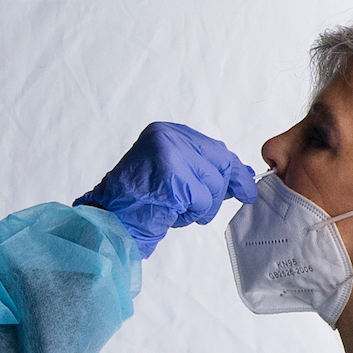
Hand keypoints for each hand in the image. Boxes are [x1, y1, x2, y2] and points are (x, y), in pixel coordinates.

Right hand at [76, 123, 257, 257]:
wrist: (108, 220)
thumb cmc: (133, 202)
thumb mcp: (169, 175)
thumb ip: (200, 168)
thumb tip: (240, 174)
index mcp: (164, 132)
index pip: (214, 148)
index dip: (231, 170)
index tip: (244, 185)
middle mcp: (168, 137)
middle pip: (220, 163)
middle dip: (219, 191)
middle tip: (202, 208)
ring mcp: (170, 155)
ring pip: (214, 184)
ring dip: (202, 207)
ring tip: (175, 210)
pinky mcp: (173, 178)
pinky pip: (203, 200)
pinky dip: (192, 214)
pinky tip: (172, 214)